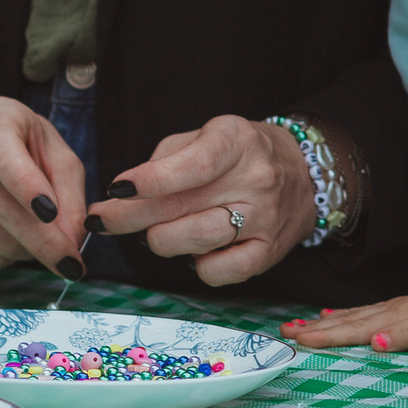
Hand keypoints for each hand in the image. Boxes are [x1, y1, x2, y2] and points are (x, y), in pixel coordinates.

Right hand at [0, 62, 87, 277]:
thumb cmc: (24, 148)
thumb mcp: (56, 153)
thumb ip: (70, 193)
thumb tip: (72, 239)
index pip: (2, 155)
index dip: (26, 187)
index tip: (51, 215)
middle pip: (2, 208)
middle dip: (45, 242)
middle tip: (72, 262)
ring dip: (27, 249)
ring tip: (41, 238)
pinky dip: (5, 257)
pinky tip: (15, 241)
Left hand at [85, 114, 315, 285]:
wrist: (305, 173)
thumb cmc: (240, 154)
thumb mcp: (207, 136)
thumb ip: (166, 158)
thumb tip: (125, 193)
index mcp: (238, 141)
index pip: (194, 165)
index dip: (151, 180)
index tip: (116, 189)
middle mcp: (256, 179)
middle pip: (183, 206)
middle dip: (130, 217)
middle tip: (102, 220)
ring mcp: (265, 218)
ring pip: (197, 240)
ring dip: (159, 241)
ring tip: (151, 233)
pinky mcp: (268, 252)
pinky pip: (218, 272)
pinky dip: (196, 266)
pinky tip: (192, 251)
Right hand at [280, 287, 407, 352]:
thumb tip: (375, 342)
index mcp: (398, 318)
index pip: (356, 330)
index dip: (327, 337)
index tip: (298, 342)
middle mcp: (392, 312)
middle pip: (347, 322)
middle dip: (315, 330)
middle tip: (284, 335)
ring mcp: (395, 308)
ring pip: (352, 317)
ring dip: (323, 324)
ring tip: (296, 328)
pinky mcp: (402, 308)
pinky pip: (365, 313)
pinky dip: (344, 316)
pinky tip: (331, 317)